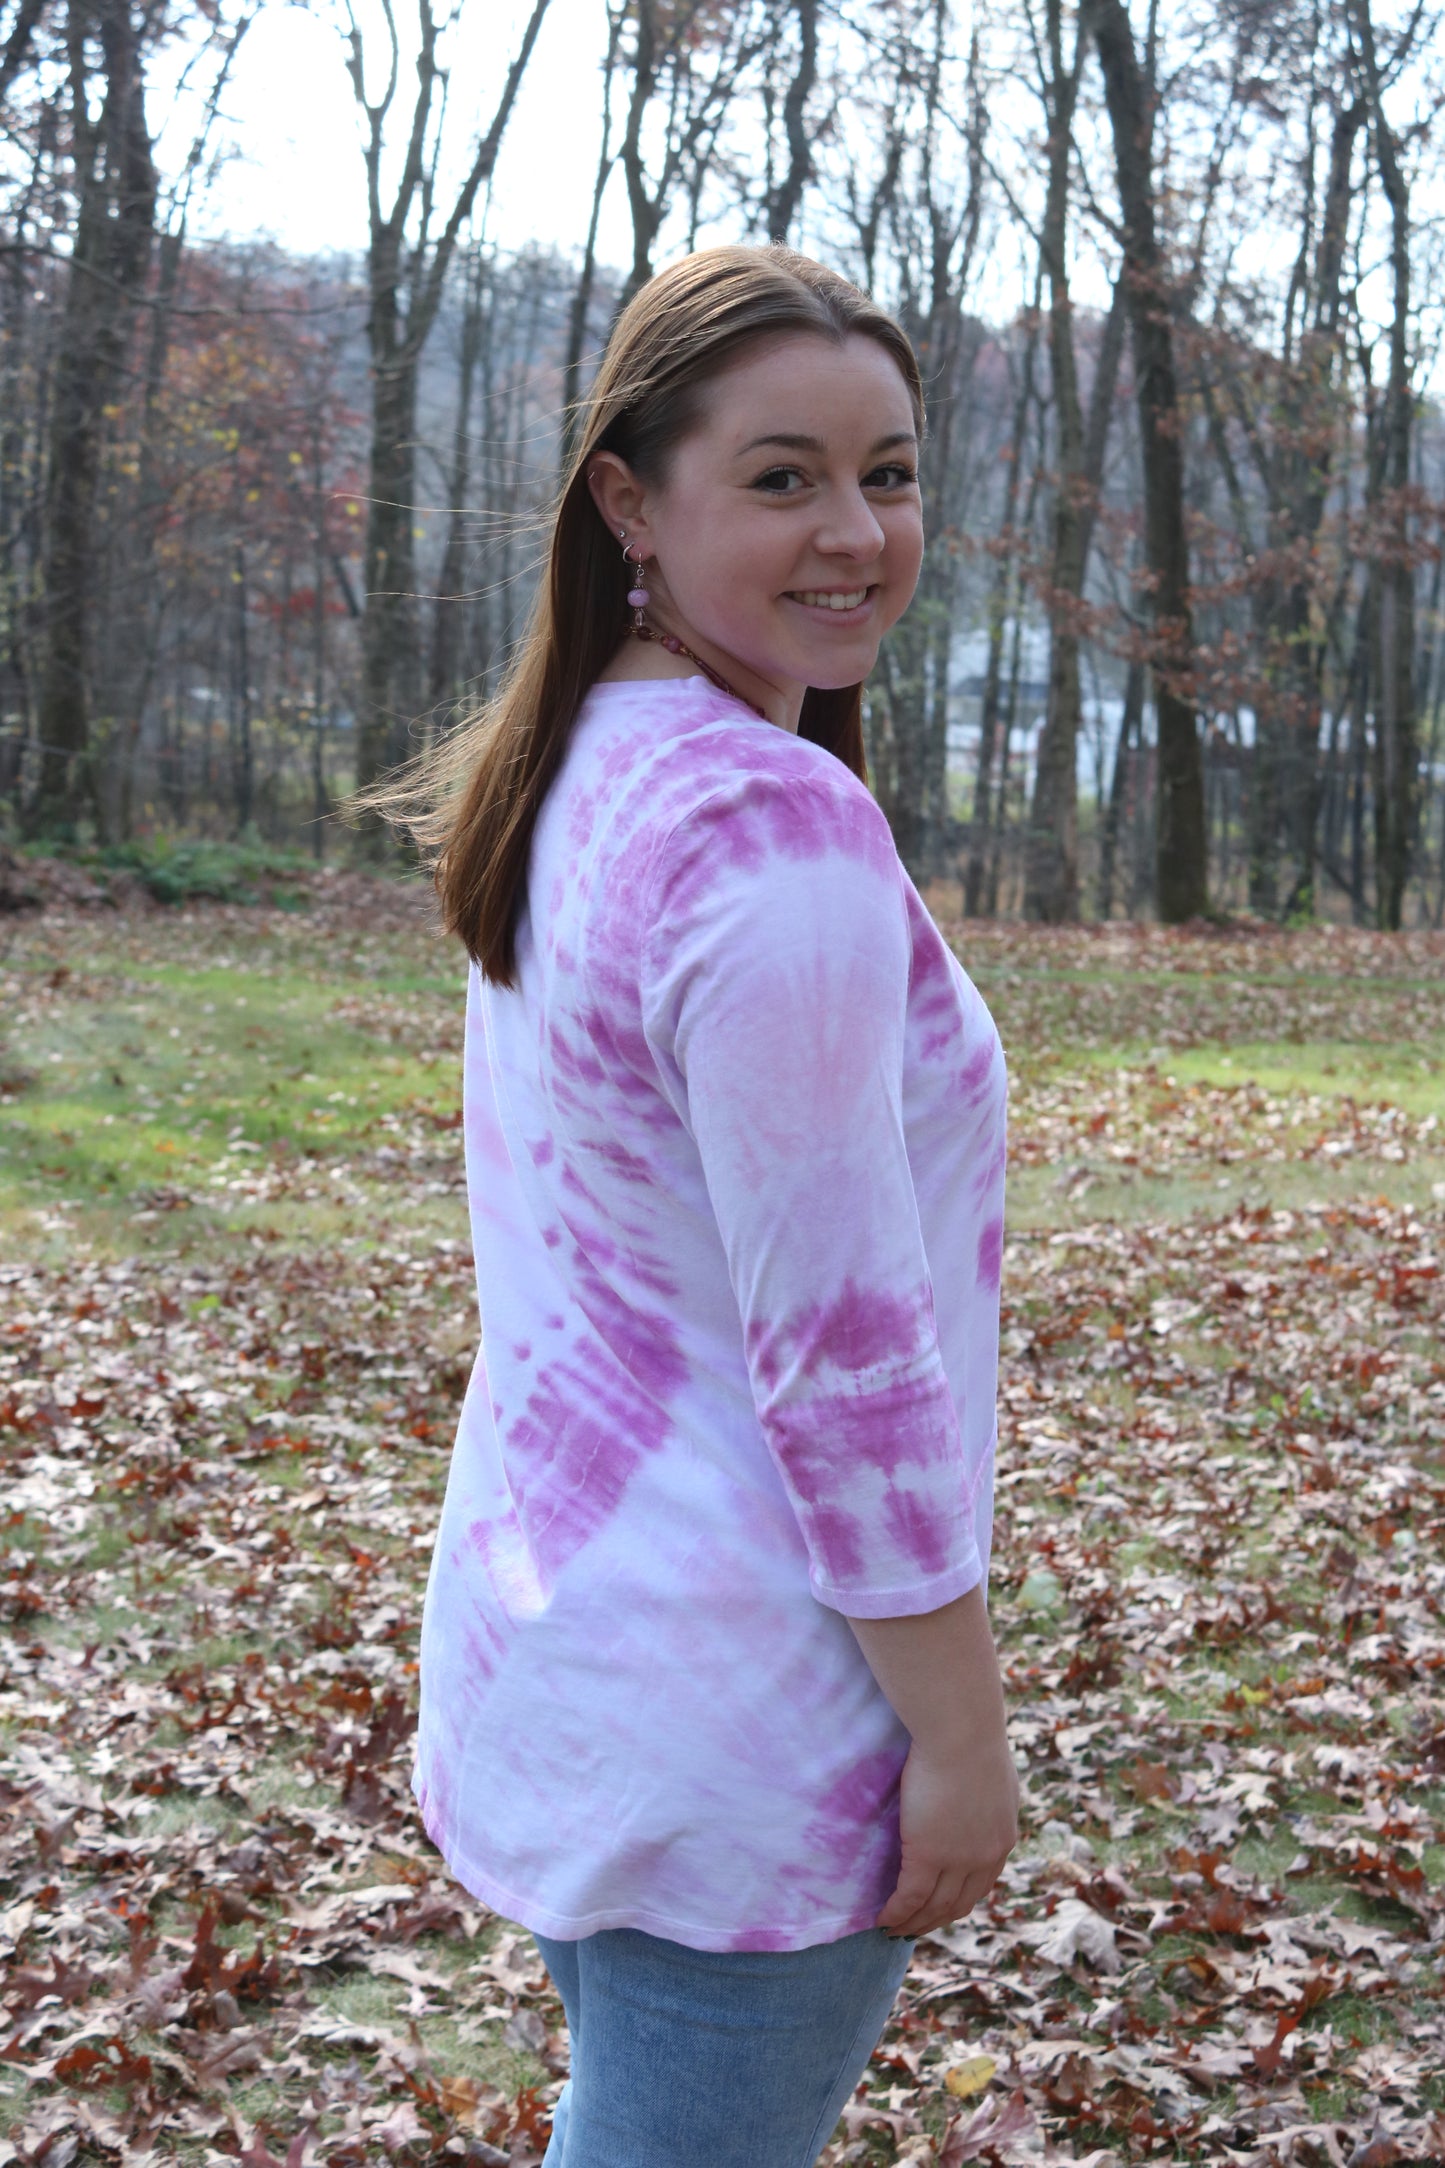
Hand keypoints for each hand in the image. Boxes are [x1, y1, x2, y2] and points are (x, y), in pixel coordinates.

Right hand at [874, 1735, 1018, 1937]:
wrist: (962, 1731)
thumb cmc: (972, 1735)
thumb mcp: (990, 1773)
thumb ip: (985, 1796)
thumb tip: (977, 1794)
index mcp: (1001, 1838)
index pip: (981, 1884)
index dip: (959, 1901)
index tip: (940, 1909)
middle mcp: (985, 1857)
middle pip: (959, 1903)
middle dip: (935, 1920)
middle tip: (913, 1928)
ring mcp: (958, 1859)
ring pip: (934, 1906)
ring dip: (913, 1923)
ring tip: (893, 1930)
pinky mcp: (928, 1854)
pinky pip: (909, 1896)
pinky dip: (896, 1913)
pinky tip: (882, 1919)